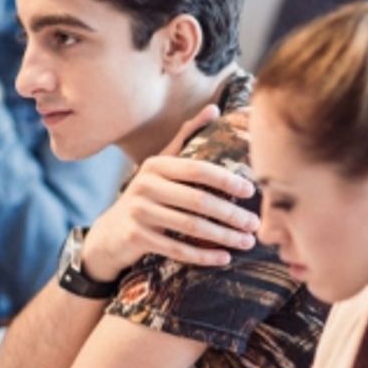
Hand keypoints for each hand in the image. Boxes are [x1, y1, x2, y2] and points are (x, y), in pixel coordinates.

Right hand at [79, 105, 259, 281]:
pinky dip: (203, 256)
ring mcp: (139, 212)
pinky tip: (224, 258)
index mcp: (157, 165)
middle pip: (198, 201)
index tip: (251, 190)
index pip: (198, 169)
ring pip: (191, 227)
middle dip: (231, 214)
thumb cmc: (147, 195)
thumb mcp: (162, 164)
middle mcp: (145, 185)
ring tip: (246, 242)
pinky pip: (177, 249)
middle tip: (255, 224)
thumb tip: (213, 108)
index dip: (227, 179)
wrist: (111, 231)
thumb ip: (186, 137)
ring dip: (223, 237)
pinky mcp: (137, 237)